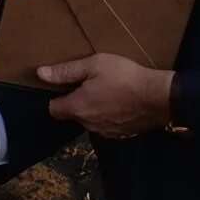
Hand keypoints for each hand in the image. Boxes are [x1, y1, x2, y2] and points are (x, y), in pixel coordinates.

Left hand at [39, 53, 173, 138]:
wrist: (158, 98)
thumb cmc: (124, 77)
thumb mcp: (94, 65)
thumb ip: (66, 71)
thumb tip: (40, 74)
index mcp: (77, 107)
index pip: (53, 109)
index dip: (56, 97)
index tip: (65, 87)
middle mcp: (87, 124)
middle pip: (72, 115)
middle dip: (76, 102)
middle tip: (88, 84)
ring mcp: (105, 132)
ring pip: (90, 121)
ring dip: (92, 110)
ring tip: (106, 92)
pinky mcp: (120, 135)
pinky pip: (106, 126)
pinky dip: (108, 116)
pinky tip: (119, 103)